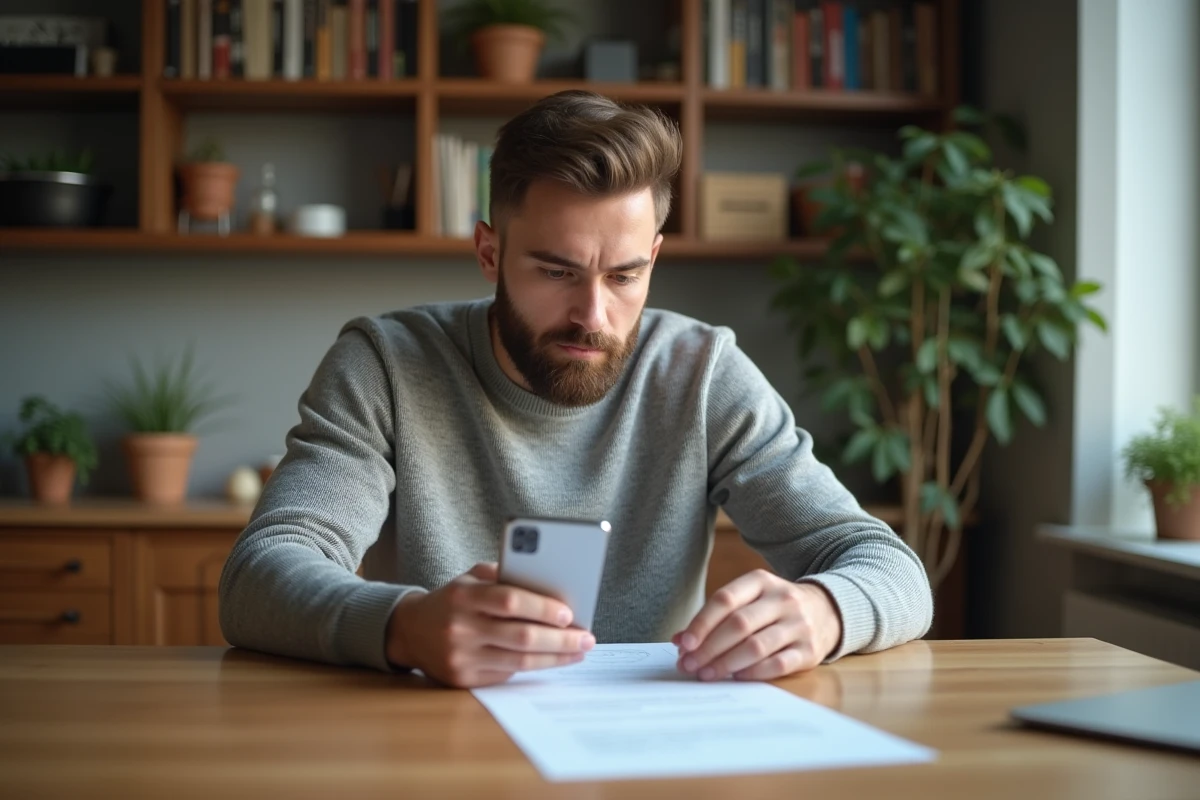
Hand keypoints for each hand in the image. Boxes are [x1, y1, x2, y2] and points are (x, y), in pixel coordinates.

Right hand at [385, 562, 594, 687]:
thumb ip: (504, 577)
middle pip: (521, 636)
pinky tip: (554, 660)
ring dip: (555, 657)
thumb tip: (550, 587)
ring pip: (519, 661)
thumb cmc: (452, 600)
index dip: (542, 607)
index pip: (510, 601)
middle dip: (560, 639)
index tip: (569, 613)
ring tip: (578, 651)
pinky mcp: (463, 680)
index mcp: (463, 596)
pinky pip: (508, 674)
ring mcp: (461, 657)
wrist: (410, 631)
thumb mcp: (470, 578)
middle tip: (586, 638)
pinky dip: (535, 666)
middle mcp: (460, 628)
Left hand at [672, 570, 841, 681]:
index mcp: (761, 581)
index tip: (684, 644)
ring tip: (706, 675)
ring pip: (756, 645)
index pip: (725, 599)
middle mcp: (782, 599)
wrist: (829, 610)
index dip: (701, 623)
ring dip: (726, 663)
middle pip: (738, 624)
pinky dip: (754, 673)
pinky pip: (778, 664)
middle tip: (689, 665)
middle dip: (709, 648)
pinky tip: (736, 678)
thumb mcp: (750, 600)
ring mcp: (799, 624)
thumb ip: (716, 617)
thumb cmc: (775, 608)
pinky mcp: (810, 650)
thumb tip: (680, 641)